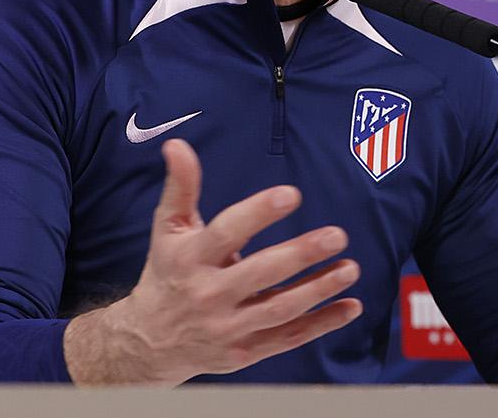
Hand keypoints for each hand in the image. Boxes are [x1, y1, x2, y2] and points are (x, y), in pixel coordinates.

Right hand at [63, 139, 362, 384]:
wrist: (147, 342)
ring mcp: (227, 327)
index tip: (292, 194)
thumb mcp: (168, 229)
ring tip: (350, 268)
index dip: (259, 213)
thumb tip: (177, 145)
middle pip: (261, 273)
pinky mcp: (244, 352)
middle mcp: (208, 294)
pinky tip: (350, 306)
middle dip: (300, 254)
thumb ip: (181, 187)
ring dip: (319, 290)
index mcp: (191, 259)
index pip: (226, 233)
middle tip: (337, 235)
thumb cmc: (167, 272)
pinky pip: (287, 337)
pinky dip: (321, 324)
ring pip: (280, 309)